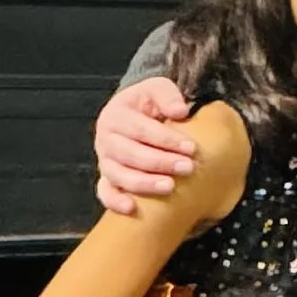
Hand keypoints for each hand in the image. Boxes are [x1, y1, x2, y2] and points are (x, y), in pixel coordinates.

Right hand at [96, 76, 196, 213]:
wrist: (135, 114)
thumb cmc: (148, 103)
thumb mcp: (157, 88)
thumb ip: (167, 95)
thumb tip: (180, 111)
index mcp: (116, 114)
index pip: (140, 129)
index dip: (166, 140)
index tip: (191, 147)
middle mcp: (105, 138)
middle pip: (131, 154)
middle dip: (161, 162)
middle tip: (188, 168)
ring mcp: (105, 160)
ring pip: (119, 175)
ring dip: (145, 183)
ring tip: (169, 187)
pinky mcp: (107, 177)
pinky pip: (105, 192)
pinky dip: (115, 201)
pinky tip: (132, 208)